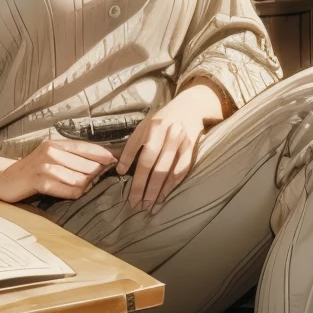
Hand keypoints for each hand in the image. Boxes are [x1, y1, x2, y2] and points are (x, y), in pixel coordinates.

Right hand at [0, 138, 116, 203]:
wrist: (5, 178)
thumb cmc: (33, 169)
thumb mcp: (50, 157)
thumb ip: (70, 157)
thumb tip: (98, 163)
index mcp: (55, 143)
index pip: (85, 147)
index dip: (102, 154)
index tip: (114, 160)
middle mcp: (51, 151)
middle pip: (85, 165)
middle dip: (94, 175)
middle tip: (96, 181)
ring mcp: (44, 166)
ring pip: (78, 179)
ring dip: (84, 186)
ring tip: (84, 188)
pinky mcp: (39, 181)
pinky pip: (66, 190)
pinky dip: (73, 194)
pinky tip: (74, 194)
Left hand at [116, 97, 208, 212]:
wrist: (191, 106)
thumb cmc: (163, 118)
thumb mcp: (144, 125)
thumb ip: (132, 145)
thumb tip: (121, 170)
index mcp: (152, 127)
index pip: (141, 156)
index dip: (134, 176)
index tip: (128, 193)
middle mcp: (167, 134)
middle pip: (154, 166)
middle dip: (144, 188)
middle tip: (137, 206)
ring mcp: (181, 141)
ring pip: (168, 171)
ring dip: (158, 191)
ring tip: (150, 206)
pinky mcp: (192, 148)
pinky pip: (182, 170)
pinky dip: (173, 184)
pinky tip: (165, 195)